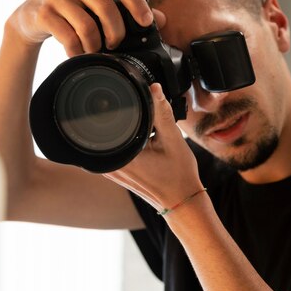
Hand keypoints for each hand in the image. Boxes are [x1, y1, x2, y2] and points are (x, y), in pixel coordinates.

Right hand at [7, 0, 154, 56]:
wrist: (30, 16)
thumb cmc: (71, 10)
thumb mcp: (96, 4)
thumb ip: (127, 9)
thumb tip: (161, 18)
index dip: (137, 3)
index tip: (146, 23)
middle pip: (105, 7)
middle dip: (116, 31)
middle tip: (115, 44)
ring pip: (87, 25)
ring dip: (95, 45)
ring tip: (94, 50)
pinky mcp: (43, 13)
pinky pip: (68, 37)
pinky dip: (77, 50)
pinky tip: (77, 53)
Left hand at [103, 83, 203, 213]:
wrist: (181, 201)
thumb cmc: (178, 176)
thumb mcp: (173, 139)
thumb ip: (161, 112)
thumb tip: (154, 88)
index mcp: (121, 157)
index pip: (114, 121)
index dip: (127, 110)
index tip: (144, 118)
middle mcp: (110, 165)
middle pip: (112, 129)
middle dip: (129, 122)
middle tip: (151, 130)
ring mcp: (109, 170)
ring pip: (113, 138)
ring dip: (128, 133)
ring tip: (148, 139)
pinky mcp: (114, 172)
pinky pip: (115, 149)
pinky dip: (128, 142)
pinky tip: (144, 145)